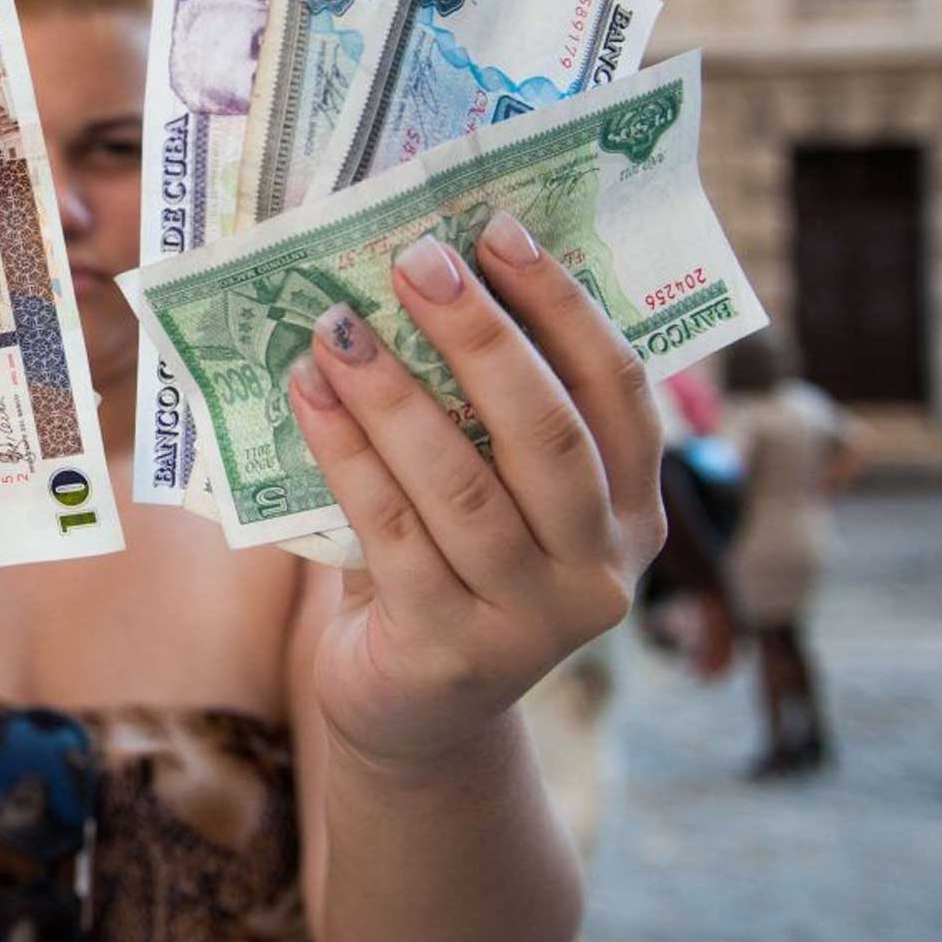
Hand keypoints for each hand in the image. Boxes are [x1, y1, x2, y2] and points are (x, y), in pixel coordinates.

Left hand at [290, 211, 666, 776]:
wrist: (412, 711)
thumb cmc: (450, 565)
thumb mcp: (491, 490)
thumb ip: (481, 412)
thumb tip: (419, 272)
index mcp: (633, 512)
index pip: (618, 392)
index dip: (564, 307)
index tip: (500, 230)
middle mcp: (601, 570)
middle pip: (547, 433)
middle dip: (480, 336)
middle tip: (416, 258)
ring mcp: (531, 622)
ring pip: (461, 486)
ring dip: (393, 394)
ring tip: (337, 324)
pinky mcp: (449, 653)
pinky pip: (390, 532)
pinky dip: (344, 454)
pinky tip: (307, 393)